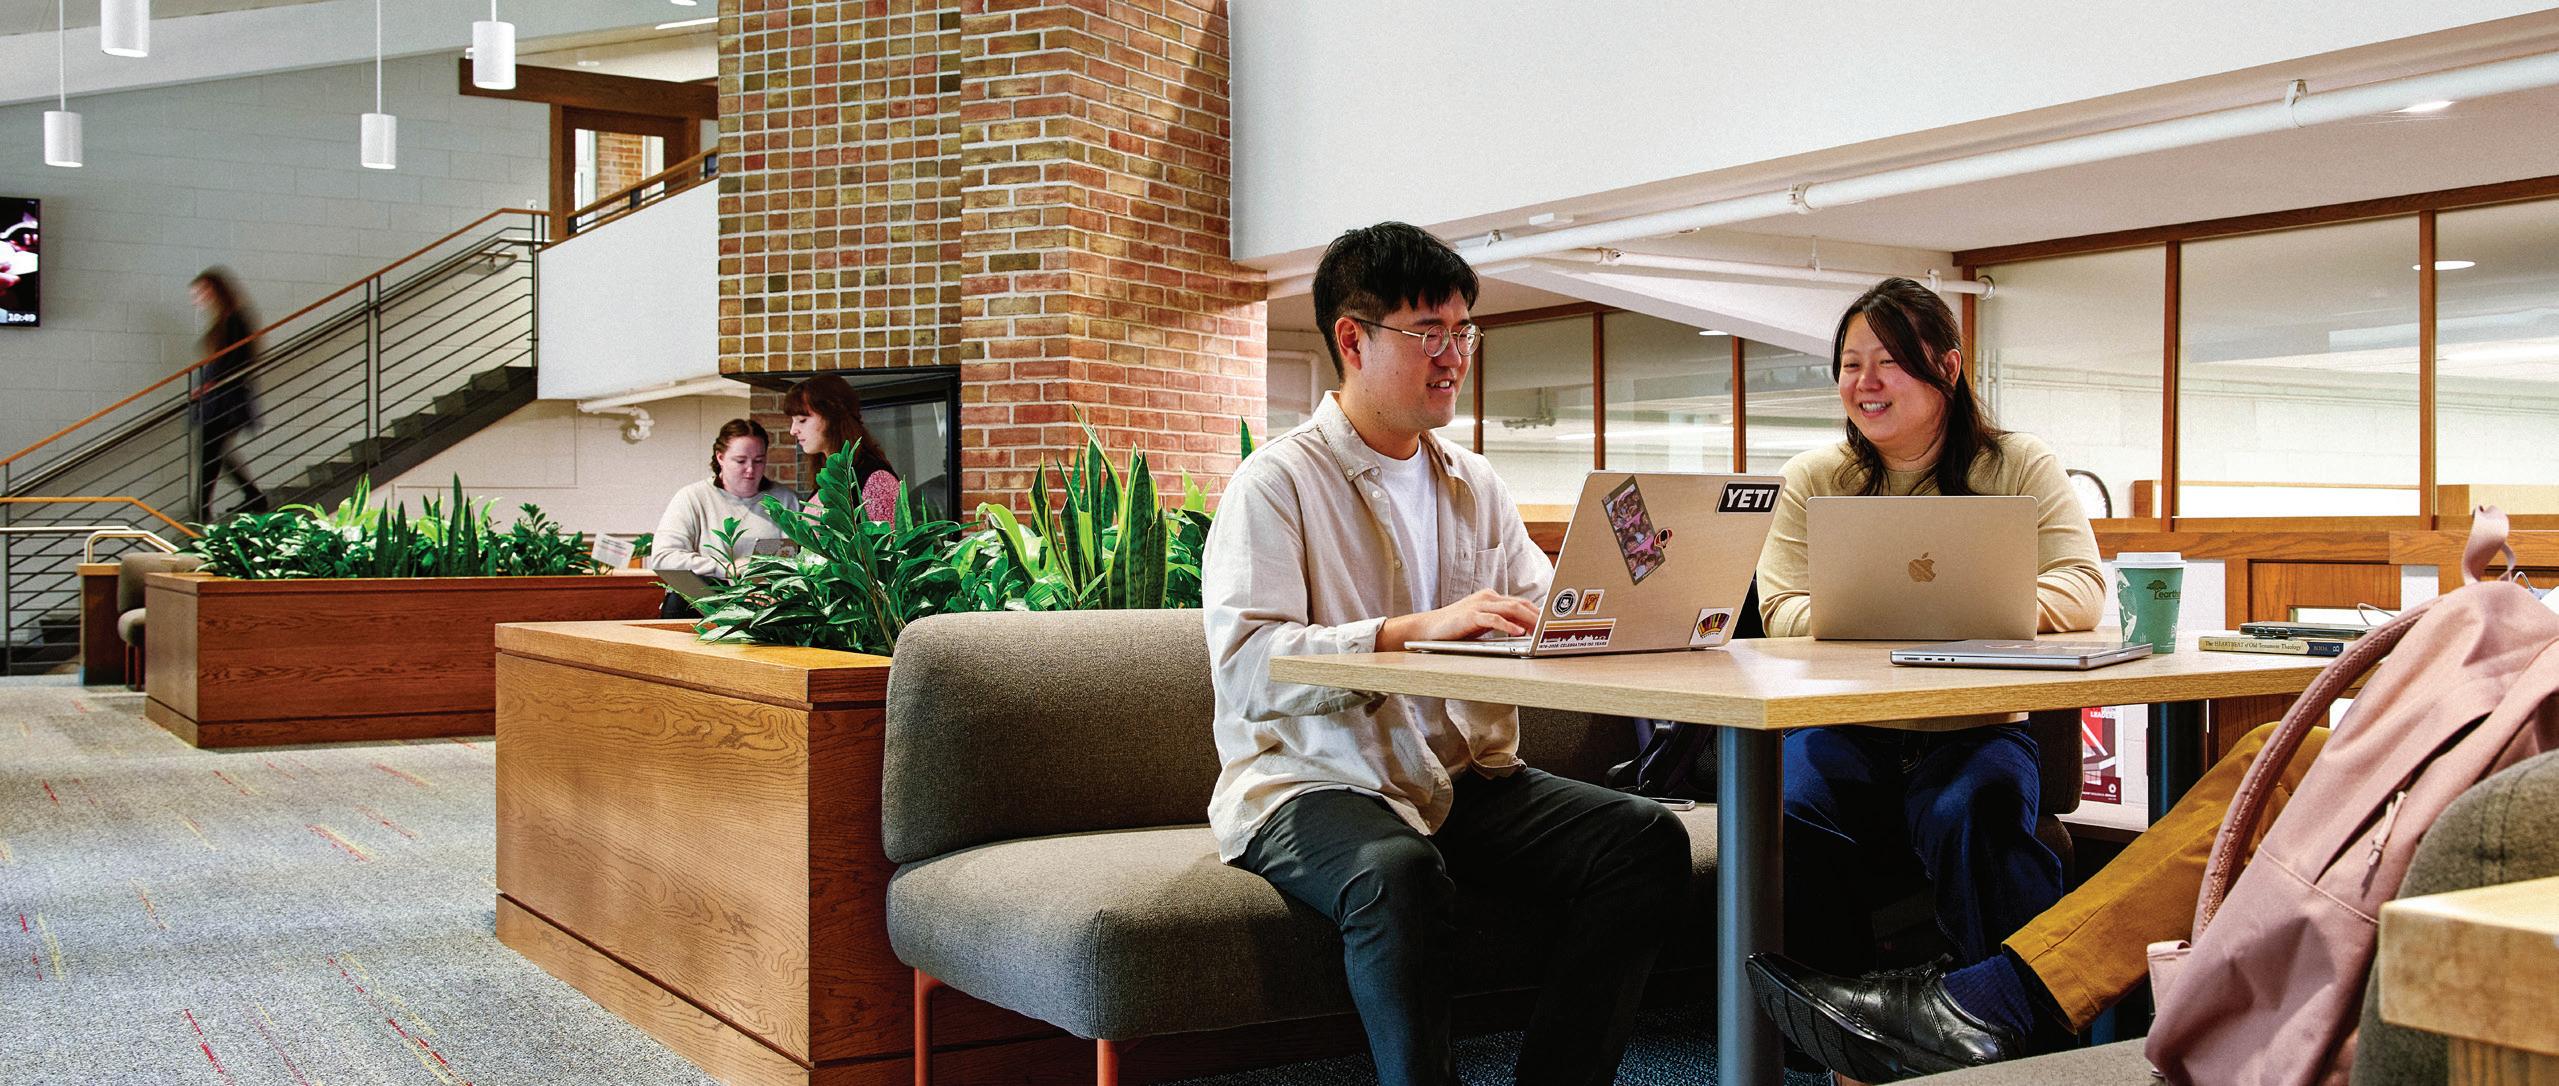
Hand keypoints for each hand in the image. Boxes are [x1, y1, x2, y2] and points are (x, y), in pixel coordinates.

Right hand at [1379, 588, 1540, 649]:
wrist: (1427, 628)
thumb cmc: (1455, 628)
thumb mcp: (1483, 624)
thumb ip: (1501, 623)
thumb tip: (1524, 631)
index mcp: (1491, 598)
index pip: (1520, 603)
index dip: (1537, 612)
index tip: (1551, 622)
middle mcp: (1487, 597)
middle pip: (1519, 604)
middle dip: (1538, 615)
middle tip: (1553, 627)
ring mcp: (1478, 605)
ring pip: (1510, 608)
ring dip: (1528, 619)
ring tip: (1542, 629)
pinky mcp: (1470, 615)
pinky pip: (1493, 619)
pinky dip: (1508, 625)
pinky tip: (1518, 633)